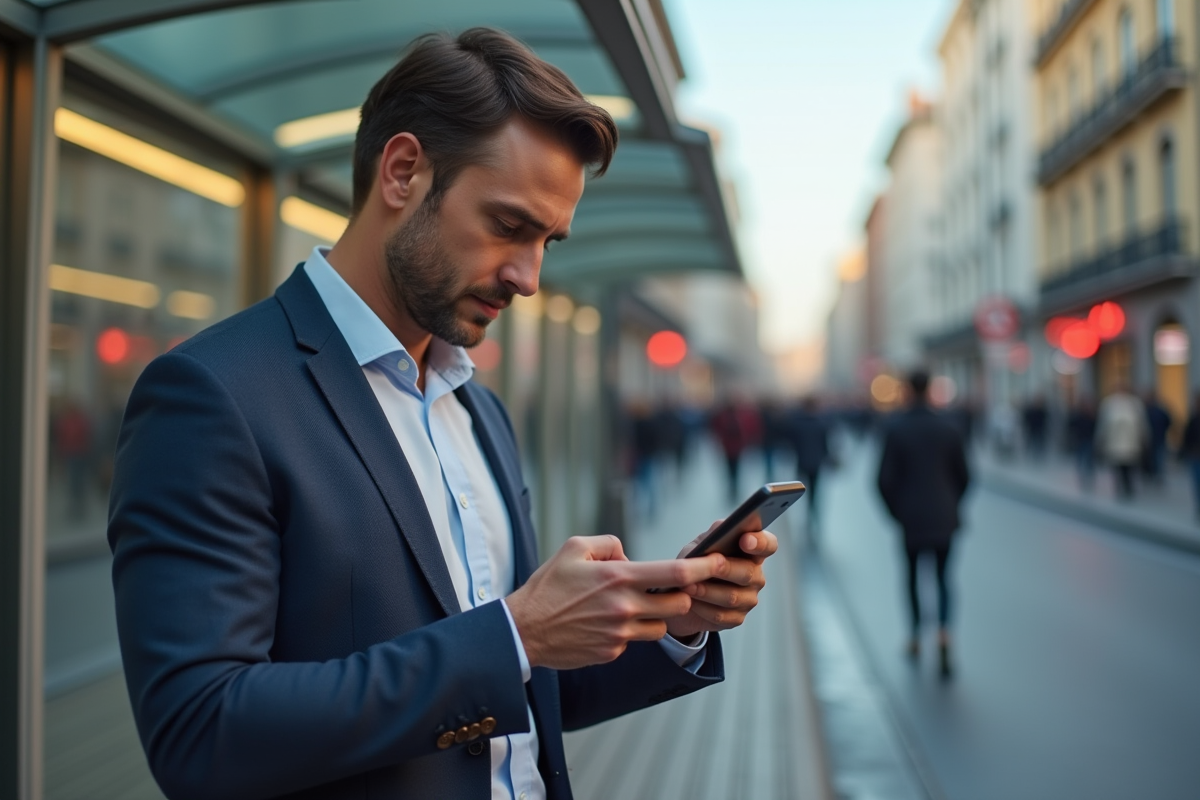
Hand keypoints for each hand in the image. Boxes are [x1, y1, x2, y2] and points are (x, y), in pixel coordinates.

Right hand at [506, 535, 725, 669]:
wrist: (524, 630)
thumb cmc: (548, 586)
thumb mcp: (574, 548)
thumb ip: (610, 543)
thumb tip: (630, 555)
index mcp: (618, 577)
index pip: (675, 573)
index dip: (703, 567)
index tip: (719, 562)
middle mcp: (625, 607)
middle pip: (679, 604)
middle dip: (680, 595)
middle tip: (669, 588)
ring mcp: (620, 634)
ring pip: (660, 626)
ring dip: (655, 616)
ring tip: (630, 606)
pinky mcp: (612, 652)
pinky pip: (634, 641)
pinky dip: (628, 631)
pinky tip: (604, 624)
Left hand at [664, 525, 777, 640]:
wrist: (680, 595)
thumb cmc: (695, 563)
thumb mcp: (700, 544)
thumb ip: (713, 534)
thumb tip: (723, 527)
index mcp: (751, 552)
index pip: (768, 545)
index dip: (761, 543)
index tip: (745, 540)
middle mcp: (755, 575)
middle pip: (748, 573)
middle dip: (725, 569)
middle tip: (705, 567)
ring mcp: (748, 598)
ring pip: (732, 597)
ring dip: (707, 591)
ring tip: (688, 586)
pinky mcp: (736, 618)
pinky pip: (722, 615)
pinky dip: (702, 608)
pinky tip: (689, 602)